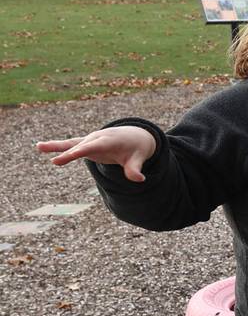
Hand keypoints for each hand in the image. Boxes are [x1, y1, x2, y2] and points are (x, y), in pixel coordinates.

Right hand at [37, 126, 156, 182]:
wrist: (135, 136)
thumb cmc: (136, 148)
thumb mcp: (139, 157)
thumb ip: (135, 168)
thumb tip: (139, 180)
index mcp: (110, 141)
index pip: (95, 146)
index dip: (83, 151)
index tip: (71, 155)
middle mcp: (97, 138)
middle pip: (81, 146)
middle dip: (68, 153)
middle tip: (55, 161)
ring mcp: (90, 140)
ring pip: (72, 144)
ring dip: (56, 146)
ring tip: (39, 147)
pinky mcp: (86, 144)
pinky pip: (70, 145)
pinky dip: (57, 146)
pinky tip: (40, 147)